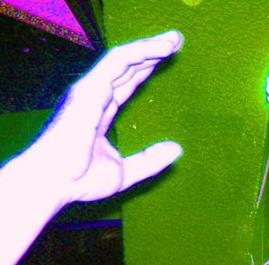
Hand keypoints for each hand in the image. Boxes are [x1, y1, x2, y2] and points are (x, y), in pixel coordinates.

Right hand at [20, 30, 183, 205]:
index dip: (145, 69)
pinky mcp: (90, 89)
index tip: (166, 59)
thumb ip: (150, 160)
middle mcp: (93, 96)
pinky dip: (141, 52)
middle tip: (177, 41)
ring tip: (175, 40)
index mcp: (98, 111)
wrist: (54, 183)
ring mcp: (90, 90)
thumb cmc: (79, 180)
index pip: (125, 83)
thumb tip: (177, 150)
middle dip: (151, 53)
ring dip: (150, 46)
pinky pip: (118, 62)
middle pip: (126, 67)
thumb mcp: (125, 172)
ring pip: (124, 58)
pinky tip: (161, 49)